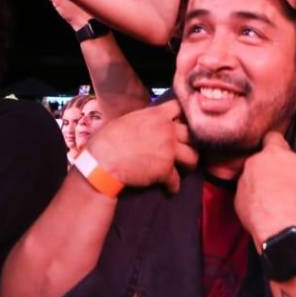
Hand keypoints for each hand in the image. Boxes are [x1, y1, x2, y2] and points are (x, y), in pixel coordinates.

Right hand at [83, 99, 197, 192]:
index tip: (181, 123)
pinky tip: (169, 188)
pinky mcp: (165, 170)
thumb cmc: (108, 139)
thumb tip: (150, 122)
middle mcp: (167, 130)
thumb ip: (146, 118)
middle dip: (190, 143)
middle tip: (184, 151)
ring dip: (188, 164)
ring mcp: (169, 150)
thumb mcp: (128, 119)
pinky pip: (177, 180)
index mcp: (157, 114)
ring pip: (193, 157)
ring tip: (182, 169)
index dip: (183, 115)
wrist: (102, 161)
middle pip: (192, 134)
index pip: (180, 107)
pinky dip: (173, 186)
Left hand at [235, 131, 295, 243]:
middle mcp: (254, 163)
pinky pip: (246, 198)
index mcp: (273, 152)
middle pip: (262, 159)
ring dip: (261, 184)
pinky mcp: (238, 202)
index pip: (273, 137)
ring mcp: (243, 183)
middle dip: (272, 167)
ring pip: (252, 178)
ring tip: (277, 198)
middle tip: (287, 179)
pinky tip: (268, 210)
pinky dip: (254, 202)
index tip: (287, 151)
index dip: (281, 143)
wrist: (281, 226)